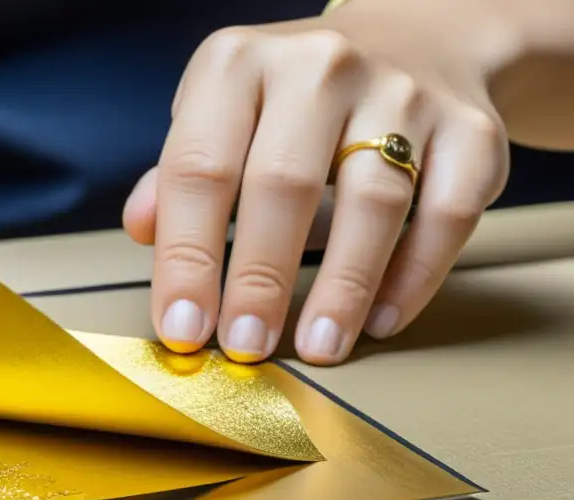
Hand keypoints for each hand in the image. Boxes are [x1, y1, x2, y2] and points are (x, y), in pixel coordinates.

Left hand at [124, 0, 509, 364]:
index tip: (182, 327)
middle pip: (283, 185)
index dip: (185, 259)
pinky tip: (381, 318)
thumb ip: (179, 175)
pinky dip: (415, 274)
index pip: (199, 169)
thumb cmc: (293, 101)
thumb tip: (142, 229)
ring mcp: (402, 90)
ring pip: (373, 200)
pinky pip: (447, 212)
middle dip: (259, 281)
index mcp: (238, 64)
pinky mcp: (469, 127)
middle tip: (245, 347)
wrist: (415, 39)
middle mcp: (319, 65)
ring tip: (317, 346)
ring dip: (342, 288)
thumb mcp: (221, 115)